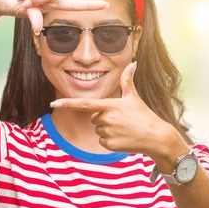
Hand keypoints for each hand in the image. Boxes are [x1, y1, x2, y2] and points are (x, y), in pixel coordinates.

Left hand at [50, 62, 179, 155]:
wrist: (155, 136)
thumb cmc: (144, 115)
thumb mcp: (134, 97)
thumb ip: (127, 80)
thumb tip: (133, 63)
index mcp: (109, 105)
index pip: (83, 103)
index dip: (67, 103)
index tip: (53, 103)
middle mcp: (105, 118)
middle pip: (93, 118)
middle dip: (103, 118)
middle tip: (121, 120)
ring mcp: (107, 132)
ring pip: (98, 130)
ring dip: (107, 130)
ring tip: (124, 129)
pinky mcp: (109, 144)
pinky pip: (102, 141)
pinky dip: (110, 141)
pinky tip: (123, 138)